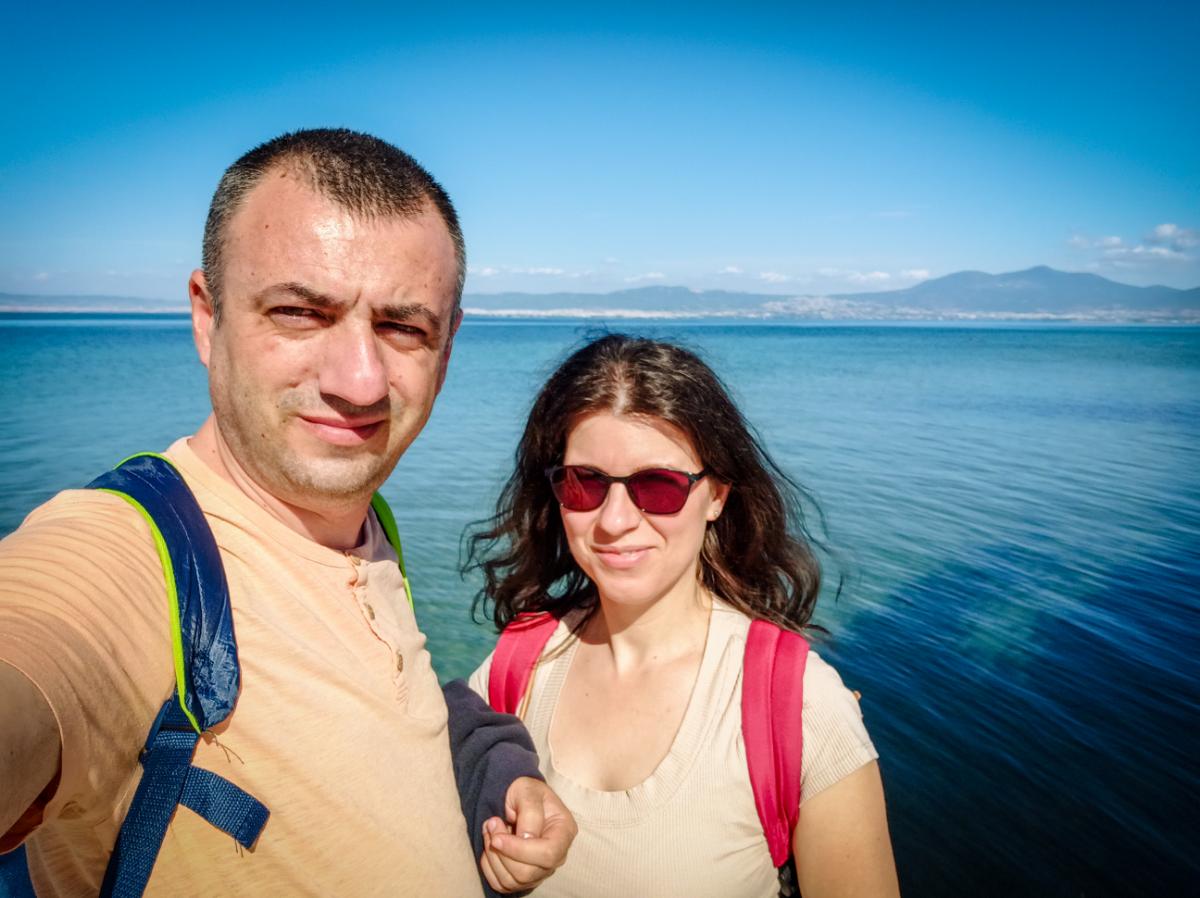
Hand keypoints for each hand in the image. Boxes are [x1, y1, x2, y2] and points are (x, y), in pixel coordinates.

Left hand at [479, 776, 576, 892]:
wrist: (517, 797)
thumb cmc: (526, 791)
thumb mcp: (528, 790)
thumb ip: (530, 812)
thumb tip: (526, 838)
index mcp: (564, 832)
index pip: (547, 854)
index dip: (520, 850)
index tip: (498, 836)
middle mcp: (557, 856)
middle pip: (528, 873)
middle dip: (502, 852)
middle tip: (491, 824)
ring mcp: (541, 870)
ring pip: (513, 881)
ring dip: (493, 857)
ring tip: (490, 831)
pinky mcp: (524, 878)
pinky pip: (502, 885)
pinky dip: (489, 868)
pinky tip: (490, 847)